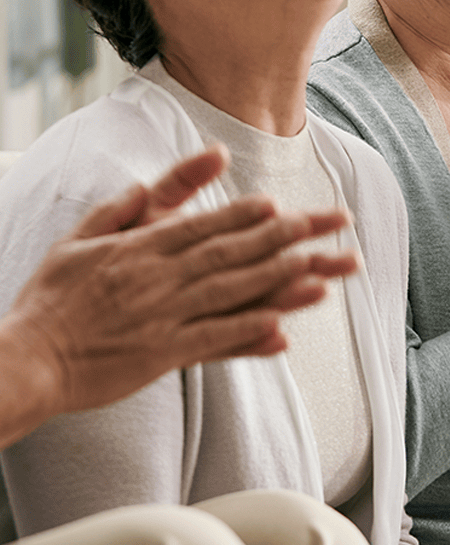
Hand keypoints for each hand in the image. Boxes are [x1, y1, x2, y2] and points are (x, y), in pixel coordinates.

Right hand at [0, 146, 356, 443]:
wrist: (24, 360)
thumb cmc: (50, 302)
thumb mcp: (77, 242)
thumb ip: (120, 211)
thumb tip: (150, 184)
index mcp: (138, 248)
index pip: (202, 225)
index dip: (244, 215)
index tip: (281, 206)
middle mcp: (156, 277)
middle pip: (231, 251)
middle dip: (284, 236)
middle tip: (325, 227)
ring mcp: (161, 316)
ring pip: (230, 292)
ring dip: (280, 279)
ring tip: (321, 269)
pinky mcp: (160, 355)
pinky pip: (212, 341)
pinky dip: (247, 333)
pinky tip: (283, 328)